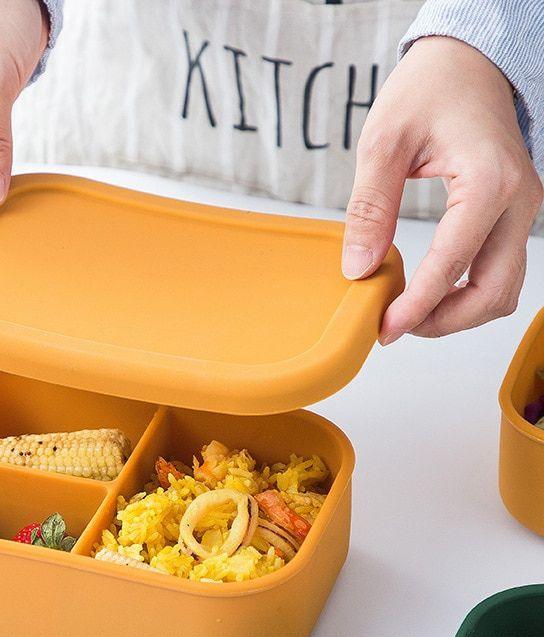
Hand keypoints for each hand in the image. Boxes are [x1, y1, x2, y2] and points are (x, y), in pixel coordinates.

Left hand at [343, 36, 542, 342]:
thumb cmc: (427, 90)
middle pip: (493, 292)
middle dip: (444, 321)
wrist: (465, 62)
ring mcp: (522, 209)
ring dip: (459, 312)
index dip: (416, 307)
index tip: (384, 329)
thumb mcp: (382, 143)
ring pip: (504, 288)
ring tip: (409, 312)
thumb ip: (370, 208)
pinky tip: (430, 290)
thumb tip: (359, 269)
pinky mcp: (514, 213)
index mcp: (489, 182)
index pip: (452, 265)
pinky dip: (468, 291)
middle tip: (396, 327)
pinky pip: (500, 270)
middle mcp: (518, 201)